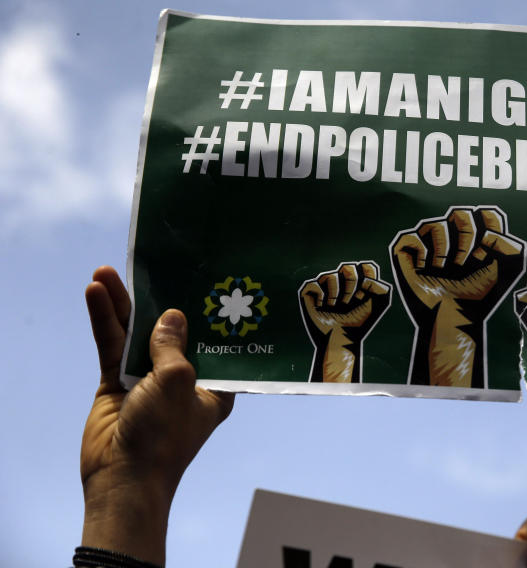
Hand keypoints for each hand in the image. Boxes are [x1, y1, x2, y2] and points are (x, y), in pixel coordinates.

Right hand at [81, 266, 233, 564]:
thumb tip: (170, 315)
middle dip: (158, 299)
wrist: (122, 476)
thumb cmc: (165, 434)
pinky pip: (113, 346)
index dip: (208, 311)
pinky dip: (105, 321)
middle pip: (171, 329)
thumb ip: (173, 345)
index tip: (205, 279)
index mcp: (215, 384)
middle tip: (150, 265)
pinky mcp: (118, 383)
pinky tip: (95, 293)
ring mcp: (149, 378)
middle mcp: (185, 377)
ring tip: (108, 271)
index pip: (215, 340)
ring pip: (137, 332)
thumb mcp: (178, 381)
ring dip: (122, 304)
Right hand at [299, 261, 391, 382]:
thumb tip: (366, 277)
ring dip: (334, 293)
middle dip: (350, 285)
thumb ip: (382, 286)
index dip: (366, 276)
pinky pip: (314, 283)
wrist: (341, 338)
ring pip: (330, 275)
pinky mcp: (310, 294)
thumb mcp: (379, 304)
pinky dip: (320, 296)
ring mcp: (326, 288)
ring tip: (335, 307)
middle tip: (349, 302)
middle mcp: (342, 284)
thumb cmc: (359, 323)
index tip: (364, 294)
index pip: (365, 267)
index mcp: (359, 284)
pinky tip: (322, 306)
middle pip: (347, 267)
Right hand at [391, 206, 525, 386]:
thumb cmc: (477, 297)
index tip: (485, 249)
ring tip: (442, 269)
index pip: (482, 213)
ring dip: (442, 250)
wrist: (453, 316)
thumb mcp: (505, 271)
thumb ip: (511, 246)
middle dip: (465, 238)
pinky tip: (424, 269)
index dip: (487, 225)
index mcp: (476, 239)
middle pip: (459, 214)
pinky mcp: (408, 254)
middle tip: (464, 262)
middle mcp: (453, 239)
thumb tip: (490, 232)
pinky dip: (420, 253)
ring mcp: (430, 245)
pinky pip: (412, 237)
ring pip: (434, 224)